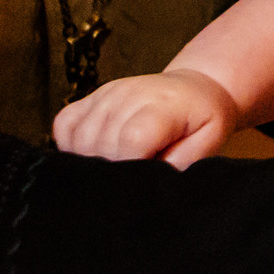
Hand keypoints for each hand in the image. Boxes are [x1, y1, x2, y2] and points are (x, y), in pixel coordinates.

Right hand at [51, 69, 239, 166]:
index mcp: (160, 107)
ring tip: (118, 169)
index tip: (142, 184)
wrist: (194, 88)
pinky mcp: (91, 98)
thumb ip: (181, 164)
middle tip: (132, 181)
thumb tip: (151, 185)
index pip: (130, 141)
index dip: (132, 169)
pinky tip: (95, 154)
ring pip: (80, 139)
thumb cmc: (202, 119)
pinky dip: (72, 145)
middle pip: (100, 145)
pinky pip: (65, 125)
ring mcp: (106, 94)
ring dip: (92, 162)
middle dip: (114, 172)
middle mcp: (127, 96)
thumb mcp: (208, 142)